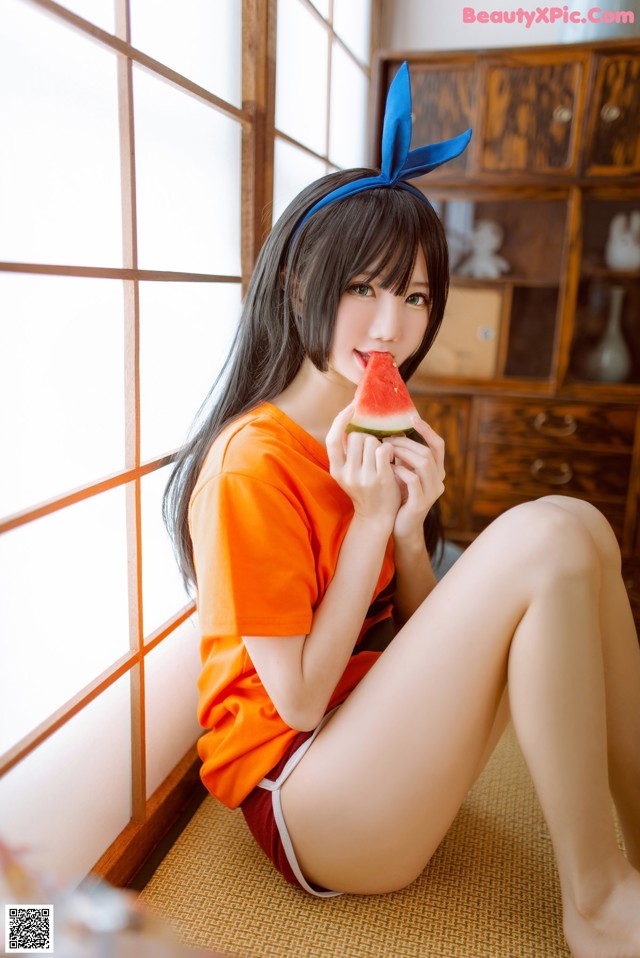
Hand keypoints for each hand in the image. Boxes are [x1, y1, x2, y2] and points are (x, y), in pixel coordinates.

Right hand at [326, 404, 400, 530]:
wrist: (377, 516)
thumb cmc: (364, 488)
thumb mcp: (348, 472)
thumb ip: (347, 451)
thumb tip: (348, 419)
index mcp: (336, 470)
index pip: (333, 439)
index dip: (340, 421)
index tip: (351, 407)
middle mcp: (347, 473)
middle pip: (357, 436)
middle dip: (368, 438)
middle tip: (373, 451)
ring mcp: (364, 476)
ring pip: (372, 441)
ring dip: (379, 444)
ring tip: (381, 457)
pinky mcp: (381, 478)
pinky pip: (385, 449)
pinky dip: (389, 449)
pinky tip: (391, 459)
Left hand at [383, 417, 444, 542]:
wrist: (400, 527)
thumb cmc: (400, 497)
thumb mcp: (404, 473)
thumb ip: (404, 456)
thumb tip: (392, 432)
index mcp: (436, 471)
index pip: (438, 445)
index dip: (427, 430)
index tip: (412, 418)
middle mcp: (438, 480)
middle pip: (428, 452)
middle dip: (407, 442)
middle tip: (388, 438)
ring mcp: (431, 492)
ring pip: (424, 464)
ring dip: (403, 453)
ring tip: (387, 450)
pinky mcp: (421, 503)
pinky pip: (413, 480)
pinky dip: (400, 470)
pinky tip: (388, 467)